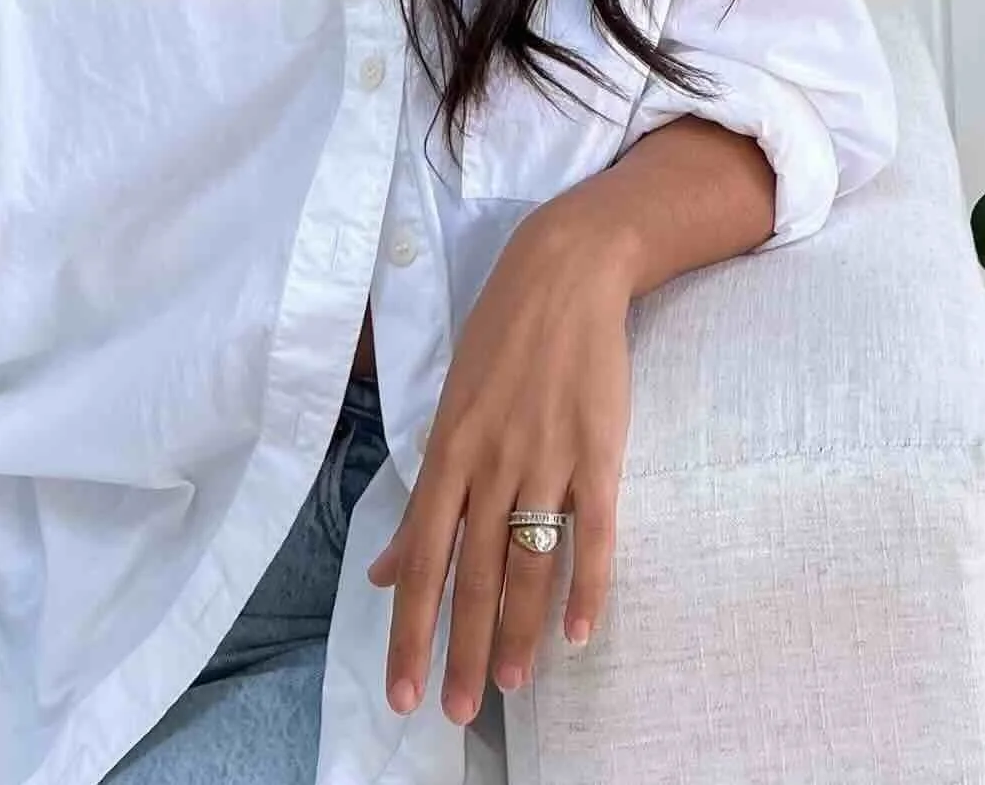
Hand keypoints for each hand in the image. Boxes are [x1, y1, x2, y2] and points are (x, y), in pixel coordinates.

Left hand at [363, 194, 634, 724]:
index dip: (412, 632)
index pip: (423, 560)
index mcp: (449, 454)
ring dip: (519, 631)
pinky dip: (588, 585)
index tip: (403, 693)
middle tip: (457, 712)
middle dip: (462, 650)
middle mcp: (491, 463)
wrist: (566, 273)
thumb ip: (422, 498)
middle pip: (474, 574)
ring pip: (528, 563)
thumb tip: (385, 571)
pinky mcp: (599, 450)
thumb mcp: (446, 412)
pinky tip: (581, 632)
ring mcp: (547, 457)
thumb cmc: (500, 340)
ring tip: (510, 684)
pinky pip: (594, 531)